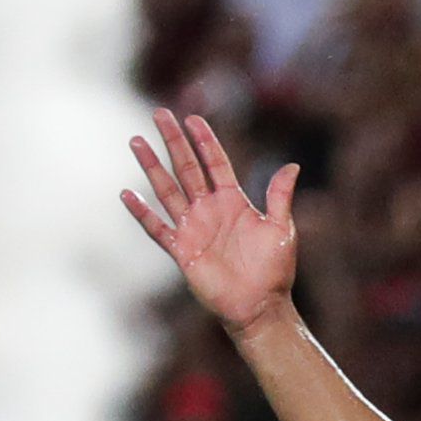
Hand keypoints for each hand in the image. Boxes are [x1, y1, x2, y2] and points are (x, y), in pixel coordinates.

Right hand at [123, 106, 296, 333]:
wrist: (260, 306)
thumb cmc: (274, 271)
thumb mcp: (280, 229)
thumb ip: (280, 196)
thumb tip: (292, 166)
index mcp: (233, 201)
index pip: (215, 162)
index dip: (204, 141)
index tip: (193, 118)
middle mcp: (209, 210)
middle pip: (186, 167)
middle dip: (173, 141)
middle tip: (159, 114)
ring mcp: (193, 228)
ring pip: (167, 190)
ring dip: (151, 166)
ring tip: (136, 141)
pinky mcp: (181, 250)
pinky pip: (157, 228)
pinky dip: (142, 212)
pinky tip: (127, 194)